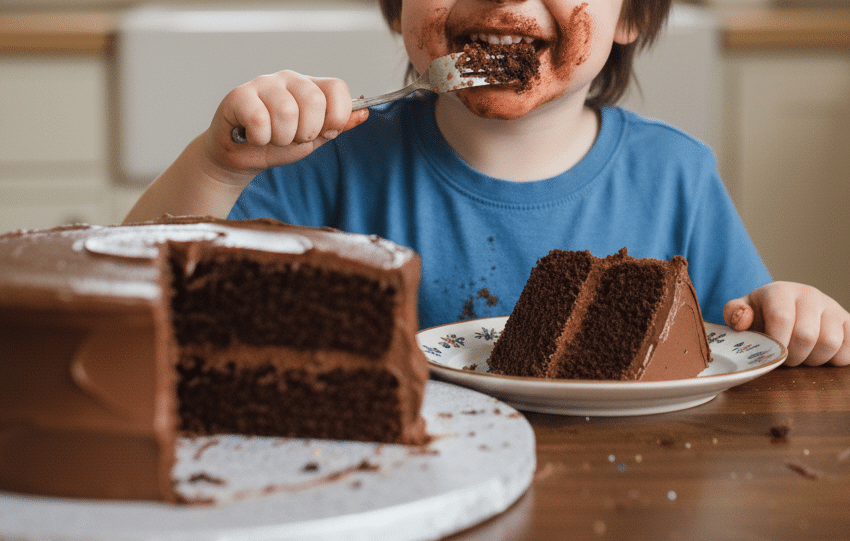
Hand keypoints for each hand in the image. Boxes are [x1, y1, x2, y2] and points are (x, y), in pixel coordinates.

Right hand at [202, 70, 368, 182]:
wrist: (242, 158)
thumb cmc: (277, 145)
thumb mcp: (314, 138)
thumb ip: (337, 126)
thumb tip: (364, 112)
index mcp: (311, 87)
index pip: (337, 88)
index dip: (337, 116)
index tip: (326, 133)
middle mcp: (289, 79)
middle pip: (314, 101)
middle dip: (307, 132)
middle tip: (292, 138)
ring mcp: (263, 84)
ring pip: (287, 112)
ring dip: (281, 138)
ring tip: (272, 137)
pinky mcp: (239, 95)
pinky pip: (260, 120)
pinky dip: (260, 139)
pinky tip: (253, 136)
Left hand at [723, 282, 849, 366]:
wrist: (787, 307)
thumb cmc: (761, 314)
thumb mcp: (742, 310)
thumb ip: (735, 314)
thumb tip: (741, 320)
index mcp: (780, 291)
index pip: (782, 318)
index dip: (776, 342)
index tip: (771, 353)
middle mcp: (809, 295)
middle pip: (807, 335)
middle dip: (792, 355)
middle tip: (785, 357)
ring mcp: (832, 307)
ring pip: (831, 343)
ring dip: (813, 359)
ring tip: (801, 355)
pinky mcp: (849, 321)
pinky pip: (849, 348)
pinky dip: (835, 359)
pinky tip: (819, 354)